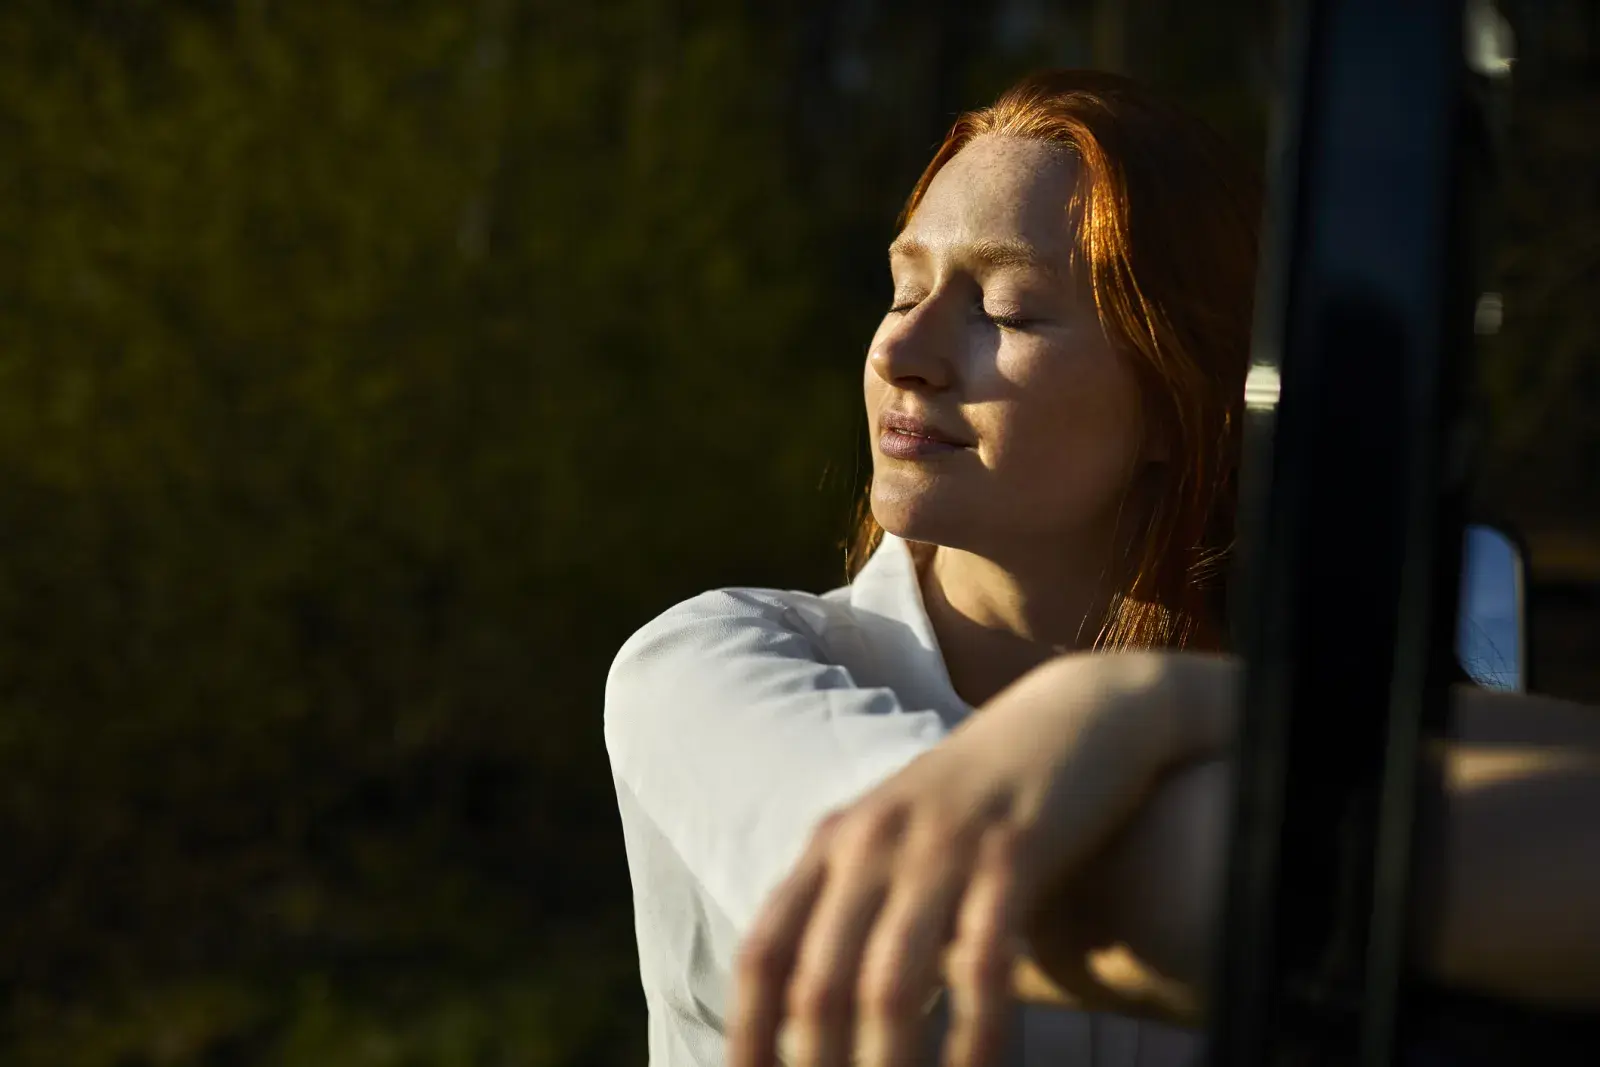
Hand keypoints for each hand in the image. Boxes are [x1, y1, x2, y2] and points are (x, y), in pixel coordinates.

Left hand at [727, 652, 1237, 1066]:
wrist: (1076, 715)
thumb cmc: (986, 800)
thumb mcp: (903, 841)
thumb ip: (860, 910)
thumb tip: (824, 1012)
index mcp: (834, 845)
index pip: (764, 955)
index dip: (748, 1038)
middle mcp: (871, 844)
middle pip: (816, 985)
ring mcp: (939, 845)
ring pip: (889, 986)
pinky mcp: (1012, 851)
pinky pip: (982, 963)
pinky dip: (976, 1035)